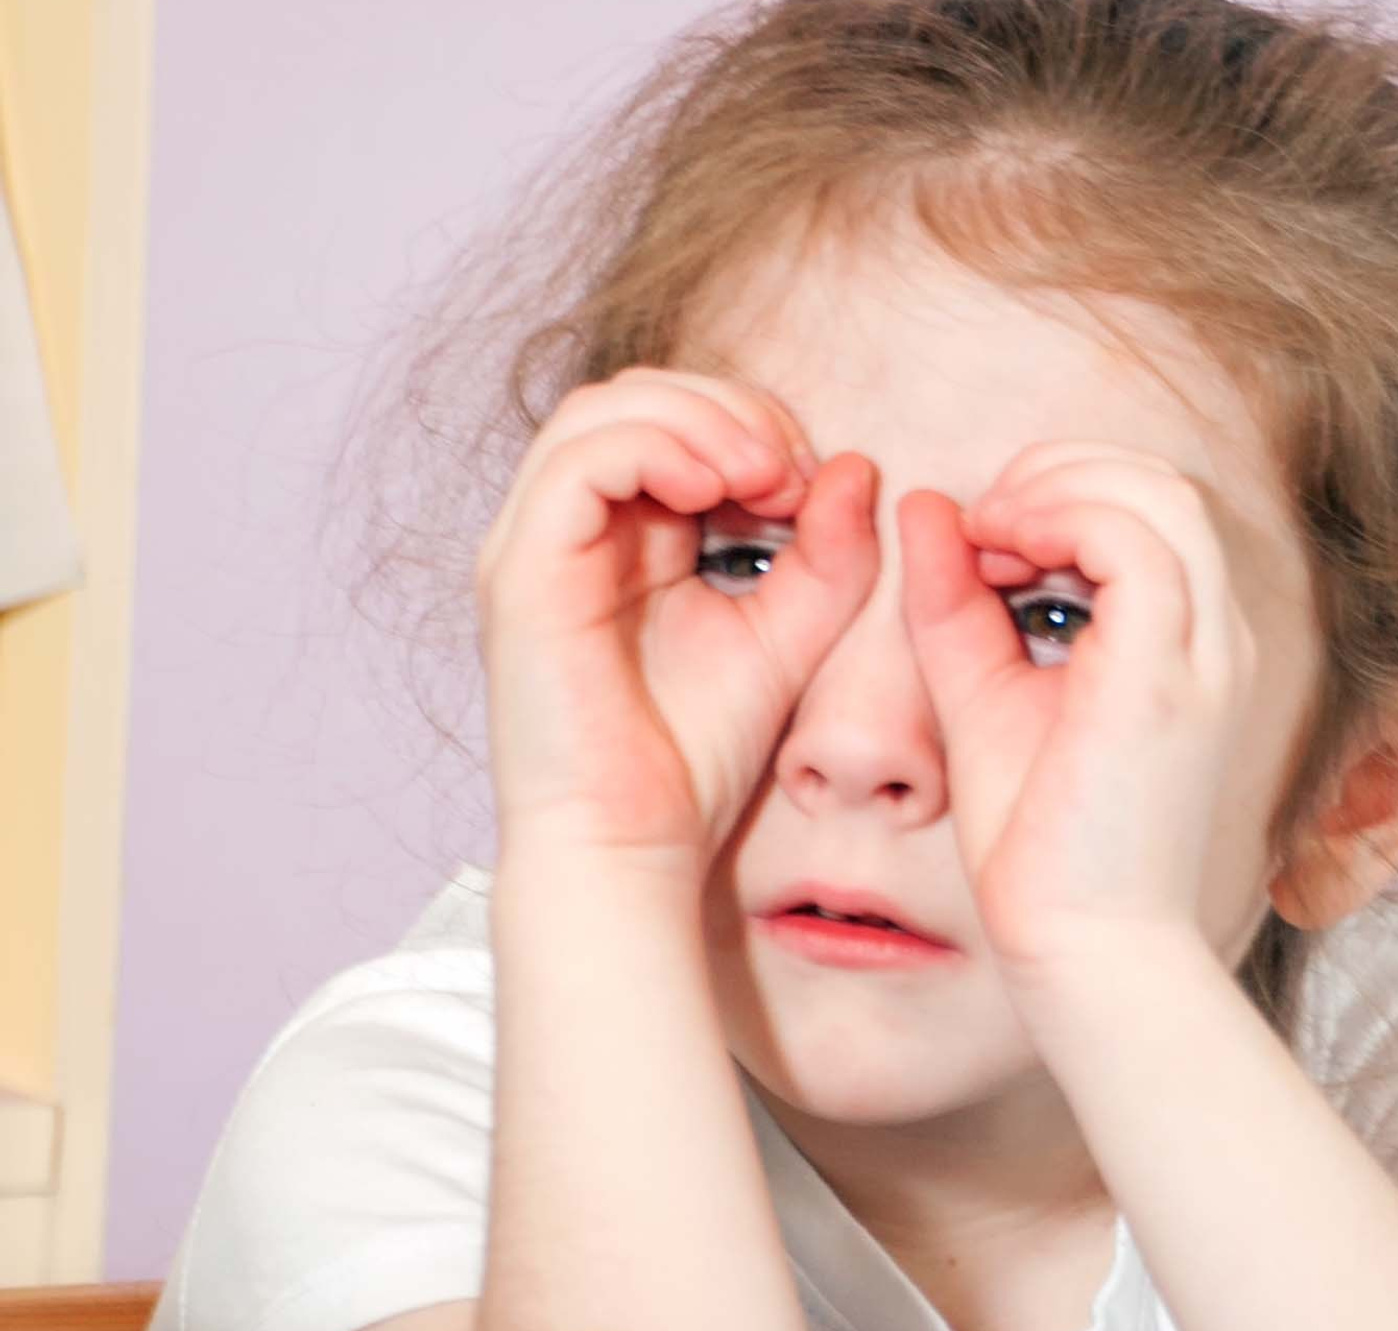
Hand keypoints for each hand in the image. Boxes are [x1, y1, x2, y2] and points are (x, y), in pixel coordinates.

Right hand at [476, 368, 876, 872]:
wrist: (630, 845)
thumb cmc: (689, 761)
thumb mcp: (785, 640)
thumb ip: (826, 560)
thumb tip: (853, 469)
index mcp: (622, 540)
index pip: (671, 424)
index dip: (749, 424)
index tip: (816, 483)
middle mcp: (568, 531)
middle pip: (633, 398)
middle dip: (726, 410)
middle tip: (793, 466)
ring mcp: (535, 545)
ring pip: (600, 412)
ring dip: (696, 420)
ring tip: (764, 472)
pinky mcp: (523, 570)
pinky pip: (580, 461)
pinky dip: (655, 451)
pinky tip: (717, 490)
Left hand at [898, 441, 1257, 986]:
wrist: (1081, 947)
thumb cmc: (1043, 847)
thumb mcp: (986, 695)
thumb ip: (959, 606)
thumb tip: (928, 510)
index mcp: (1182, 645)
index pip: (1146, 511)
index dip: (1060, 495)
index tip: (983, 543)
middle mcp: (1213, 638)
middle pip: (1161, 483)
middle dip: (1062, 472)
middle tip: (985, 520)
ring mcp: (1202, 653)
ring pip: (1158, 493)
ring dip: (1061, 485)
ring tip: (992, 530)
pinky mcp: (1168, 673)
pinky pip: (1134, 538)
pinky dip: (1061, 516)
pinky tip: (1001, 548)